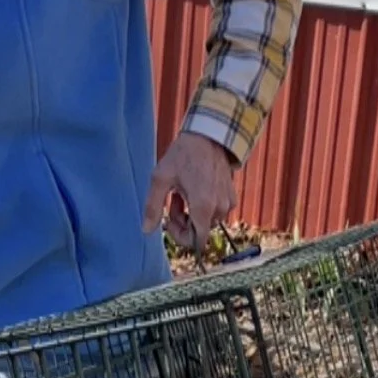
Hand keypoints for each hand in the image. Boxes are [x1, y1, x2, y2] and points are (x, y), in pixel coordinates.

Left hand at [143, 130, 237, 252]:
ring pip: (207, 222)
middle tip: (172, 201)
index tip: (169, 222)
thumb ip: (152, 207)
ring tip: (182, 193)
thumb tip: (146, 231)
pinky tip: (195, 189)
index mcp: (202, 207)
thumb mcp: (161, 178)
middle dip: (183, 221)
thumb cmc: (183, 155)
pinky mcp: (231, 196)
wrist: (208, 135)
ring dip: (192, 214)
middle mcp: (219, 208)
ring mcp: (227, 202)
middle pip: (199, 231)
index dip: (180, 237)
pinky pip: (216, 212)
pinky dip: (204, 207)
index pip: (197, 241)